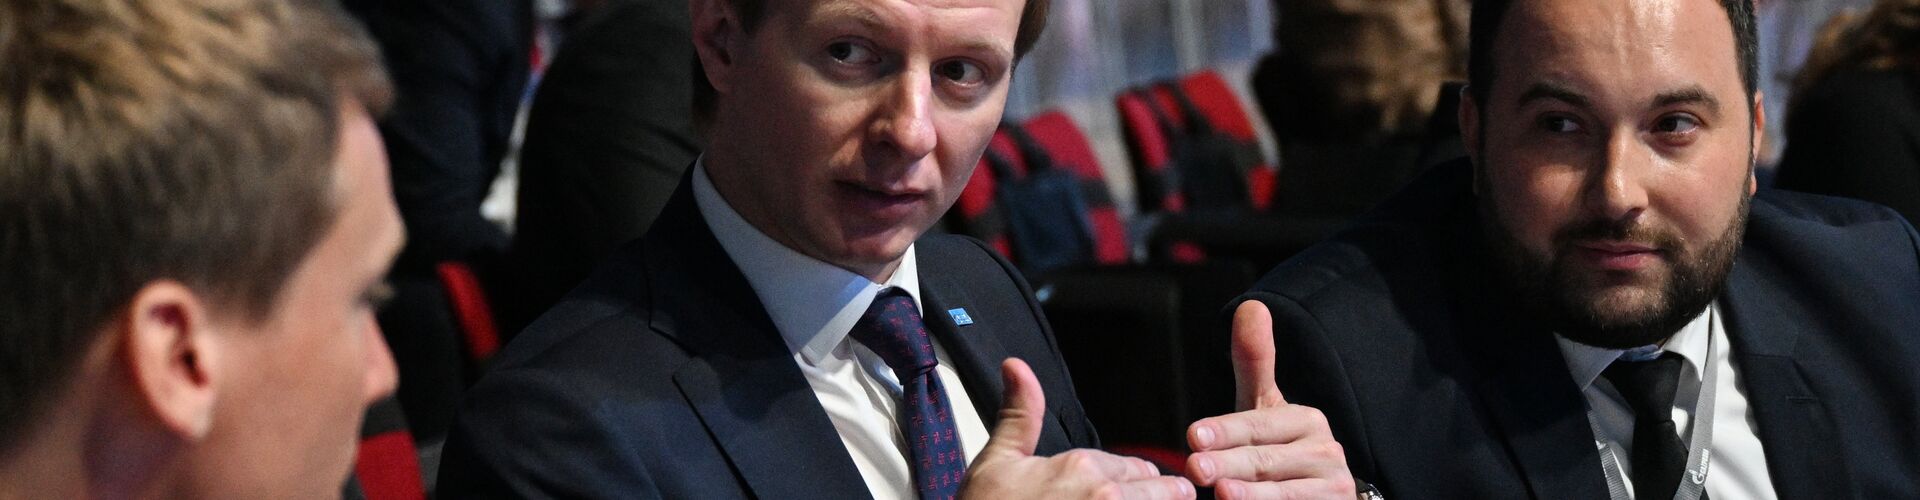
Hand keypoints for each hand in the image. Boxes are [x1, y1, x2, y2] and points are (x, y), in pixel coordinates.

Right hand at [961, 358, 1195, 499]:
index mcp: (1081, 467)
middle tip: (1162, 498)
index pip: (1139, 467)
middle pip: (1162, 492)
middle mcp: (1104, 496)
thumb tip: (1017, 366)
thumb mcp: (997, 461)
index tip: (1136, 486)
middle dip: (1159, 496)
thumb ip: (1020, 415)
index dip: (1139, 478)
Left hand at [1184, 301, 1355, 498]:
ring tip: (1223, 494)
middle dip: (1229, 464)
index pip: (1258, 425)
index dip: (1225, 431)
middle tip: (1195, 468)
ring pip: (1284, 494)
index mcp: (1307, 421)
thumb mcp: (1263, 408)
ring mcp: (1332, 488)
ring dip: (1253, 495)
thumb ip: (1254, 363)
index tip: (1193, 436)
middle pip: (1266, 461)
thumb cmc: (1279, 452)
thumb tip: (1251, 306)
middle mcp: (1326, 453)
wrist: (1319, 496)